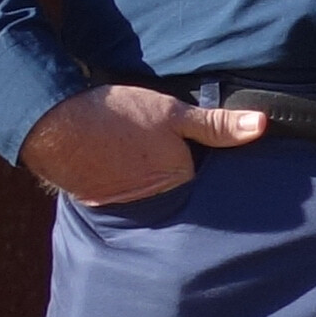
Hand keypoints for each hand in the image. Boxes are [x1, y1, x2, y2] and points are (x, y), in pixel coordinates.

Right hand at [19, 83, 265, 206]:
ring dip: (142, 176)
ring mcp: (123, 203)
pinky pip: (118, 192)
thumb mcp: (173, 113)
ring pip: (145, 190)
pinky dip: (118, 179)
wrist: (54, 124)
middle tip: (154, 146)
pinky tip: (112, 160)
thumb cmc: (117, 115)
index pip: (201, 174)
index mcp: (177, 180)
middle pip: (173, 186)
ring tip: (132, 152)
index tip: (193, 145)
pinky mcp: (97, 201)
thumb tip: (261, 125)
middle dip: (170, 170)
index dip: (198, 156)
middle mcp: (153, 201)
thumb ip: (217, 124)